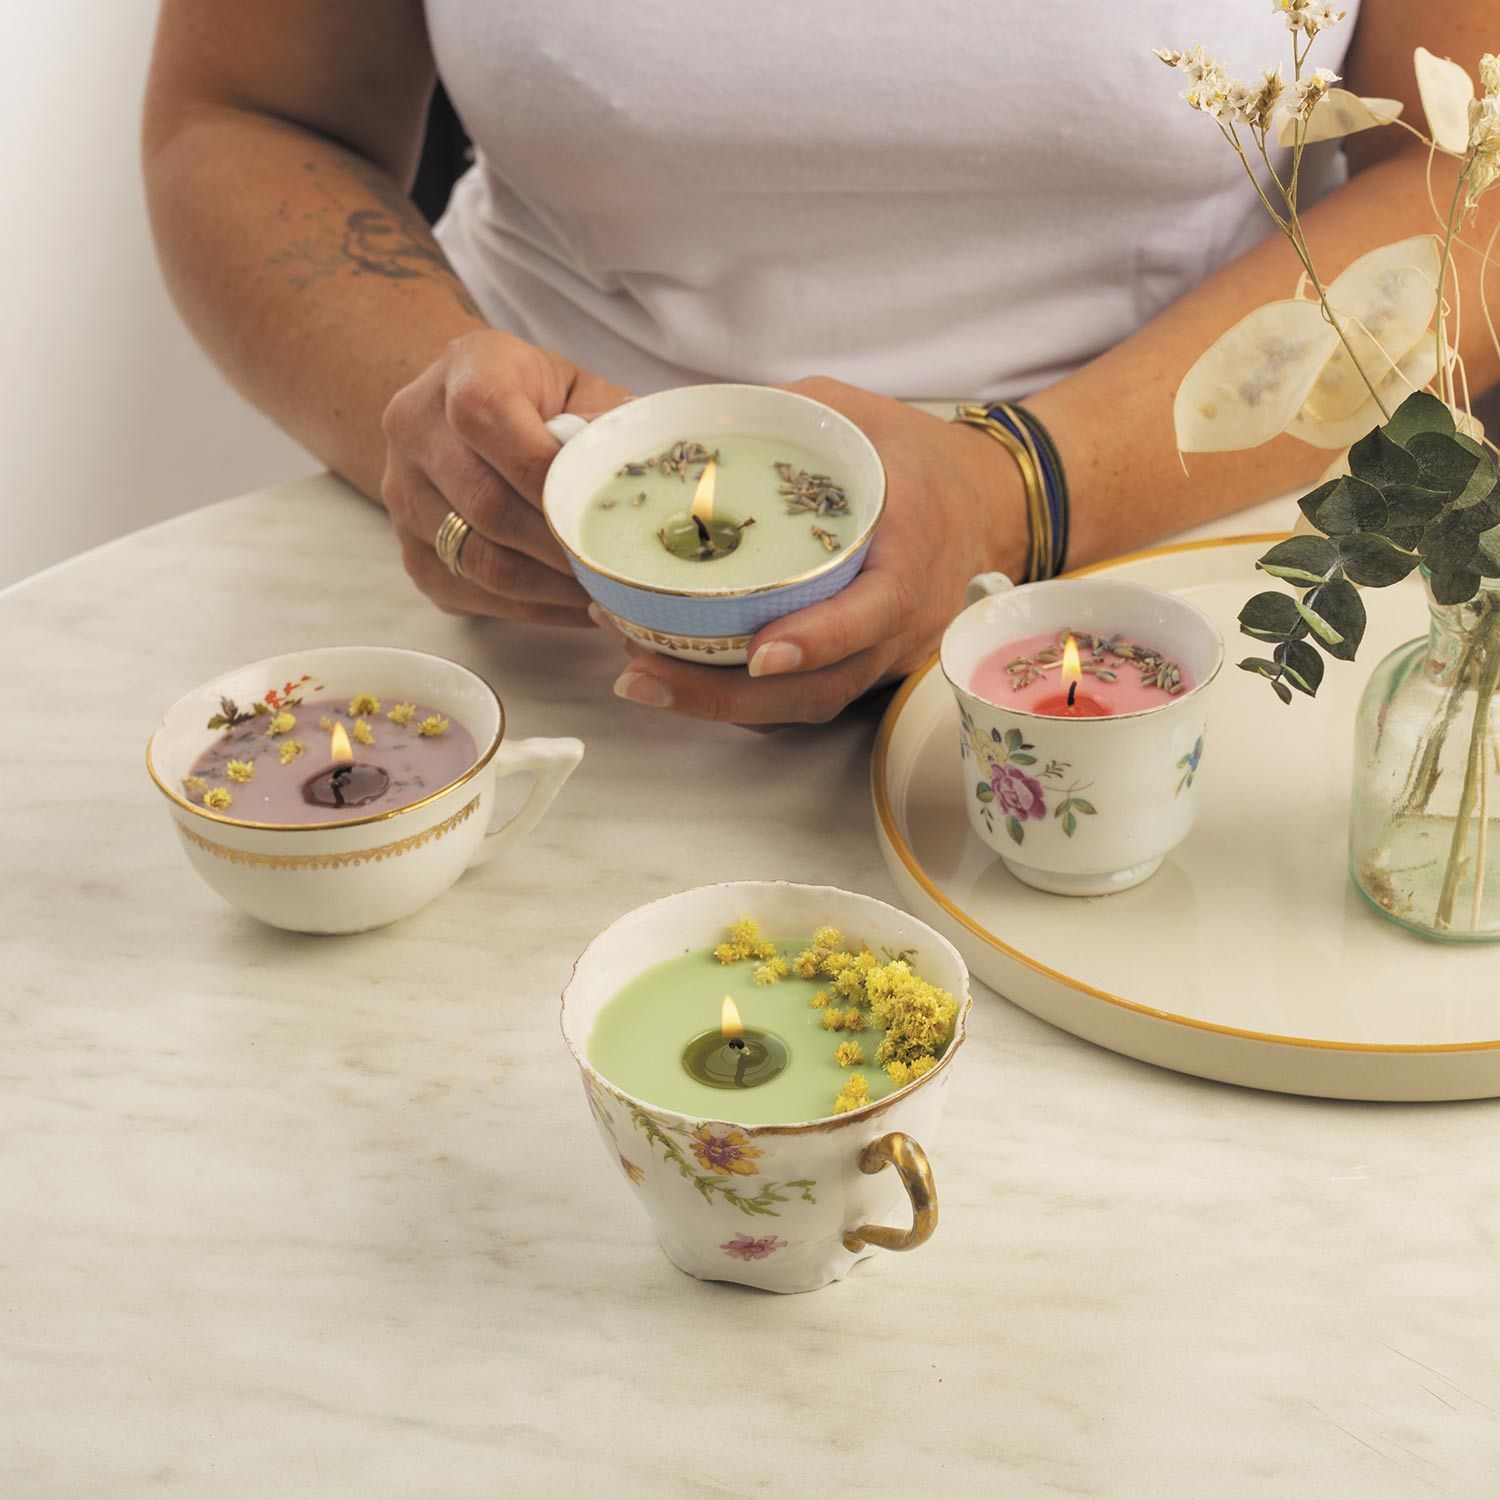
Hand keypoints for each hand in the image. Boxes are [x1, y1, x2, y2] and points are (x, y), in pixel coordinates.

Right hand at [381, 330, 630, 623]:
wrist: (462, 410)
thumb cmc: (538, 399)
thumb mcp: (580, 388)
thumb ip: (608, 424)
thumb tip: (650, 482)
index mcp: (465, 370)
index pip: (489, 421)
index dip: (548, 477)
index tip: (601, 515)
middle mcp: (416, 428)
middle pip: (487, 506)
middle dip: (560, 548)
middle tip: (616, 572)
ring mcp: (403, 494)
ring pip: (478, 561)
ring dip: (550, 588)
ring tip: (604, 595)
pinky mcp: (411, 551)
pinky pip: (472, 594)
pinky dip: (532, 610)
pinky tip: (576, 606)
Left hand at [603, 378, 1027, 723]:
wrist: (991, 506)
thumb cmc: (919, 459)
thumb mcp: (858, 414)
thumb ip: (785, 413)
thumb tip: (689, 418)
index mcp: (908, 558)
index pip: (869, 615)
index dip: (816, 640)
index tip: (759, 652)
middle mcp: (901, 625)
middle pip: (819, 686)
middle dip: (726, 695)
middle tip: (643, 675)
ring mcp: (884, 657)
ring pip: (806, 704)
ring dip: (720, 705)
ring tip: (642, 680)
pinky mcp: (865, 670)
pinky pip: (806, 699)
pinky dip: (743, 700)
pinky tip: (682, 679)